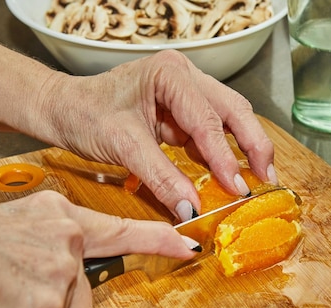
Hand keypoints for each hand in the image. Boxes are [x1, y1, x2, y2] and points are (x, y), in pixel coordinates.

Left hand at [0, 36, 276, 221]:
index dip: (225, 156)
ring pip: (229, 118)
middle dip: (253, 144)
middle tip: (266, 177)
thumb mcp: (123, 146)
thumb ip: (161, 177)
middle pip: (233, 109)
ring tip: (258, 178)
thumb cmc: (86, 115)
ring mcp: (186, 91)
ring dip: (244, 148)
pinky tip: (229, 174)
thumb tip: (191, 209)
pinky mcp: (183, 110)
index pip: (207, 119)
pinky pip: (211, 131)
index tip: (238, 187)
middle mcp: (185, 76)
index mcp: (170, 74)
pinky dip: (222, 153)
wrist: (63, 109)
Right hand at [0, 190, 197, 307]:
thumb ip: (46, 254)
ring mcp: (60, 276)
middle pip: (83, 303)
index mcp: (58, 217)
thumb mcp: (12, 233)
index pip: (122, 231)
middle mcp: (66, 243)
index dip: (158, 241)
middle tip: (13, 300)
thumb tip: (61, 282)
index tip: (186, 246)